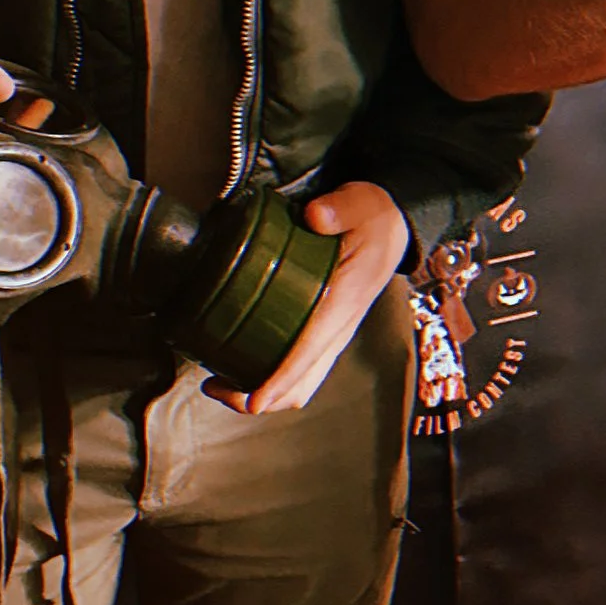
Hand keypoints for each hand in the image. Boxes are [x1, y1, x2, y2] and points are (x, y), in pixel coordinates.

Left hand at [204, 181, 409, 417]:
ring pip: (299, 386)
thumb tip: (313, 217)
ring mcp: (331, 336)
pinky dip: (268, 379)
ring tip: (218, 382)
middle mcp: (338, 329)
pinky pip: (297, 370)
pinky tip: (238, 362)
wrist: (391, 226)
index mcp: (345, 302)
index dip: (281, 380)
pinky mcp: (322, 333)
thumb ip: (338, 209)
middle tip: (214, 386)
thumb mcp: (360, 204)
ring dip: (260, 395)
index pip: (310, 351)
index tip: (254, 400)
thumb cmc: (371, 217)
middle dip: (258, 398)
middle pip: (301, 386)